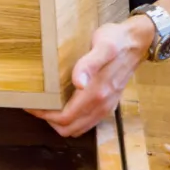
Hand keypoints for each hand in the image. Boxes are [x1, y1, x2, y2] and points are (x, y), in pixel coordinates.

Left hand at [26, 17, 152, 136]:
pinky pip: (86, 121)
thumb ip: (89, 64)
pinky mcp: (108, 104)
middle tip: (34, 105)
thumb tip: (78, 82)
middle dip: (49, 121)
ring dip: (60, 122)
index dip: (45, 115)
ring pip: (78, 127)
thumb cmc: (116, 40)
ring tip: (45, 105)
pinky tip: (62, 103)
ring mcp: (106, 106)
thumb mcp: (102, 46)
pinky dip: (72, 119)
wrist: (137, 42)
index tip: (31, 104)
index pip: (65, 117)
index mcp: (97, 93)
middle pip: (69, 128)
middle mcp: (102, 105)